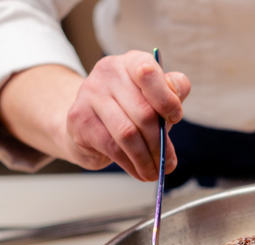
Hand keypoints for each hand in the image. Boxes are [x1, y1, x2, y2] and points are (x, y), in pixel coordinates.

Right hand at [66, 50, 190, 179]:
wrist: (87, 120)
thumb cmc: (128, 108)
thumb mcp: (153, 98)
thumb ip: (171, 96)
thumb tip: (175, 110)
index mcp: (131, 62)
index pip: (148, 72)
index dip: (167, 98)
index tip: (175, 118)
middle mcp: (108, 72)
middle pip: (143, 112)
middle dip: (160, 144)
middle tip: (168, 163)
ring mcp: (90, 94)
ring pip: (127, 133)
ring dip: (146, 159)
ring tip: (155, 173)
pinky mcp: (79, 118)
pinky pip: (112, 147)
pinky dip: (130, 164)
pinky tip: (139, 172)